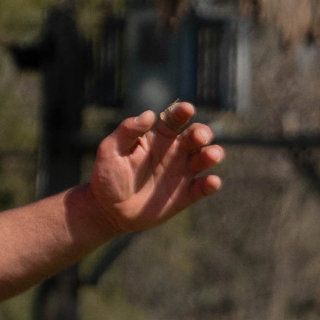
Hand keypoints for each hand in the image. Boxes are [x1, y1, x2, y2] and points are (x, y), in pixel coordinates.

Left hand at [87, 102, 224, 234]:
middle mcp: (174, 151)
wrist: (109, 209)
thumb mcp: (110, 150)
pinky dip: (211, 184)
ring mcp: (182, 173)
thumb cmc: (108, 175)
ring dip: (212, 154)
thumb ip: (127, 131)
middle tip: (199, 137)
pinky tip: (212, 182)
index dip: (181, 113)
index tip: (187, 109)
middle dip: (201, 133)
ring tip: (212, 155)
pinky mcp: (186, 195)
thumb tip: (149, 114)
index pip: (173, 120)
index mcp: (157, 137)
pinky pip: (202, 188)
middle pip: (195, 137)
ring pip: (204, 159)